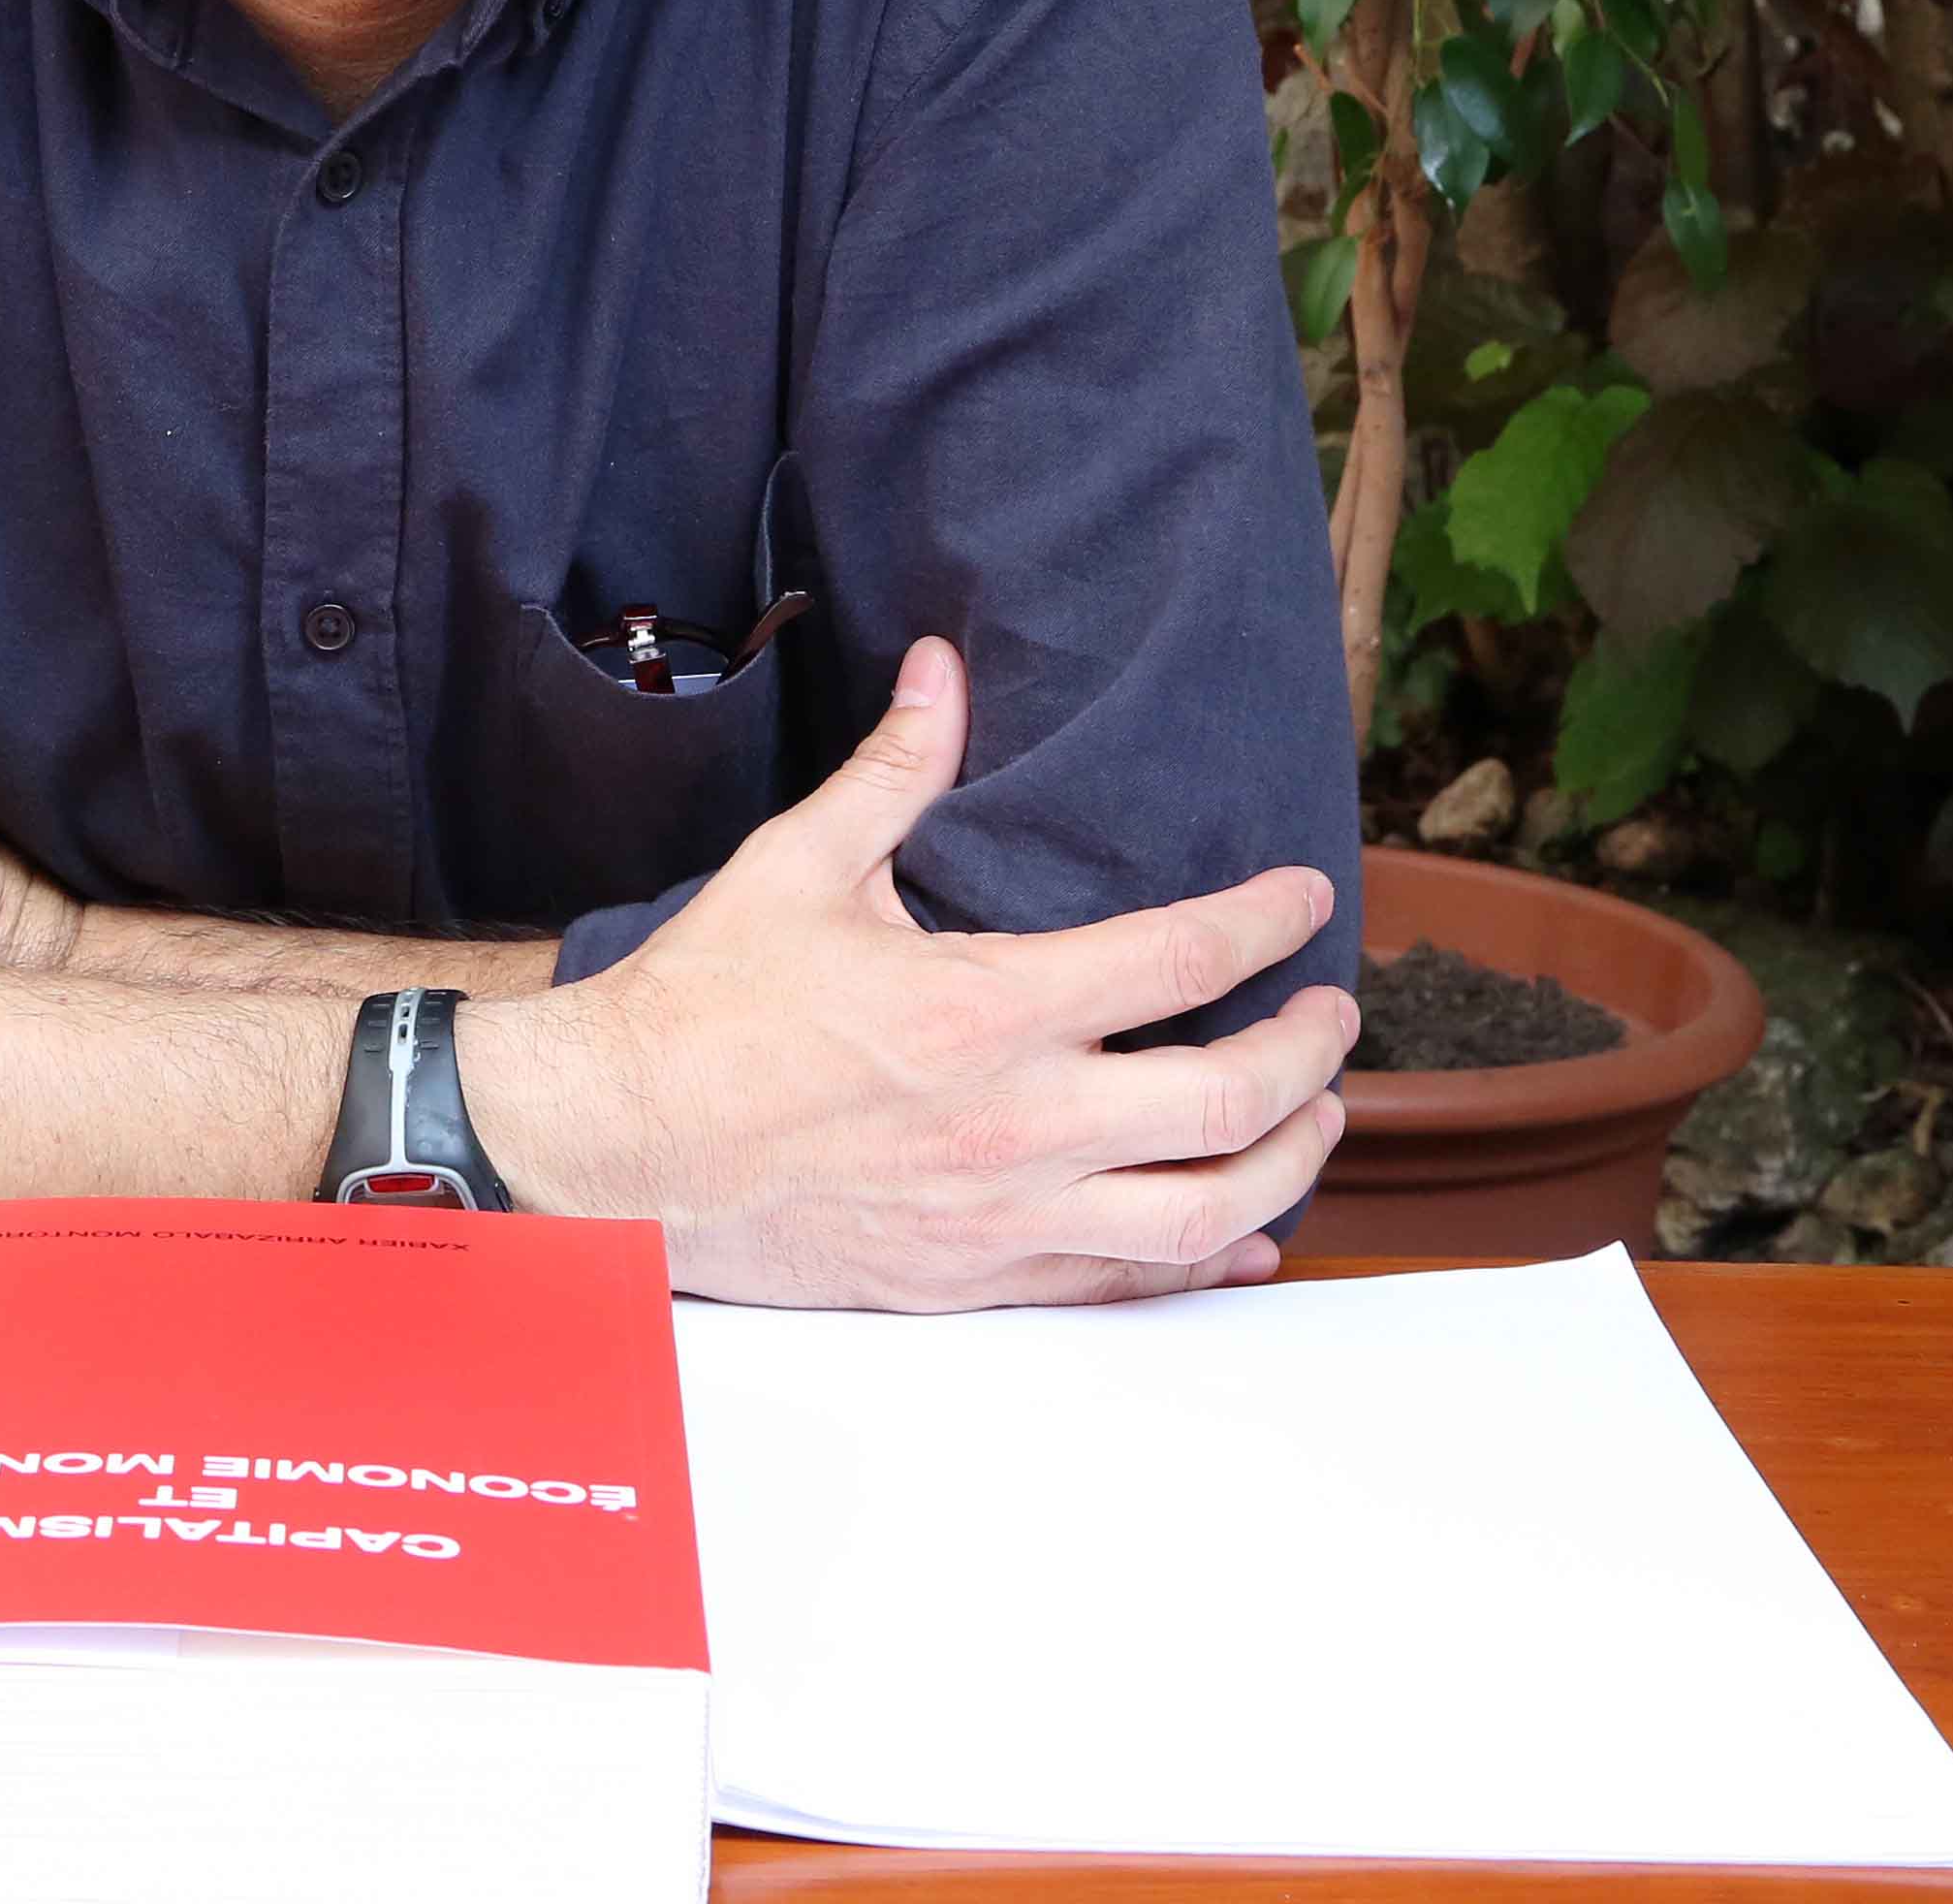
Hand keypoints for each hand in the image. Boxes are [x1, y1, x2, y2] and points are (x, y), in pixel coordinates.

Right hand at [463, 634, 1356, 1308]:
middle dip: (1308, 1055)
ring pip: (1207, 1210)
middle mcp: (1022, 1124)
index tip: (1304, 898)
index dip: (1266, 920)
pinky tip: (1243, 1237)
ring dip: (1287, 1162)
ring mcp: (1009, 1215)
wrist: (622, 1151)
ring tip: (1315, 1117)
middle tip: (1330, 1014)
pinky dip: (1206, 1260)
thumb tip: (940, 668)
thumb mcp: (799, 866)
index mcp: (989, 1009)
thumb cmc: (706, 1007)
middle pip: (1231, 1101)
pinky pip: (1130, 1284)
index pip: (1181, 957)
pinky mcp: (980, 1276)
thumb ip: (895, 769)